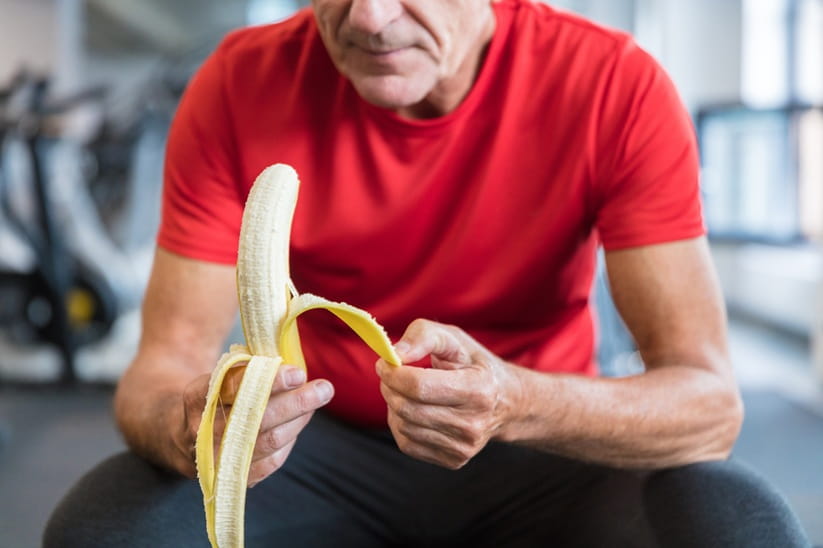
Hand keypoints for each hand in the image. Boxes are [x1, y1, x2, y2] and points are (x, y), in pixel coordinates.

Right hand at [179, 365, 333, 485]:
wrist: (176, 435)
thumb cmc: (210, 396)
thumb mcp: (218, 375)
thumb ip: (249, 370)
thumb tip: (295, 369)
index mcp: (196, 397)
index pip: (236, 388)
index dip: (270, 381)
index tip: (298, 373)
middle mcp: (202, 432)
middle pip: (257, 419)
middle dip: (295, 403)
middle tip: (324, 388)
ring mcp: (215, 459)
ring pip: (268, 441)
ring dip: (299, 420)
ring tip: (318, 398)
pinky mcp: (230, 478)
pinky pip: (270, 461)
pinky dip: (290, 440)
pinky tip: (299, 421)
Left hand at [376, 319, 521, 468]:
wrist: (504, 400)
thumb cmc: (473, 364)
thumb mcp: (453, 338)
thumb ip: (422, 336)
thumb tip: (394, 355)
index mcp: (478, 389)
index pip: (420, 386)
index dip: (393, 373)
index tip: (384, 363)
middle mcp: (473, 423)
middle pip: (408, 408)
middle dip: (389, 388)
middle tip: (390, 375)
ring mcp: (464, 446)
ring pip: (404, 427)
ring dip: (394, 406)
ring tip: (406, 392)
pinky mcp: (454, 460)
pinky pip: (408, 444)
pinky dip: (401, 424)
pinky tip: (413, 411)